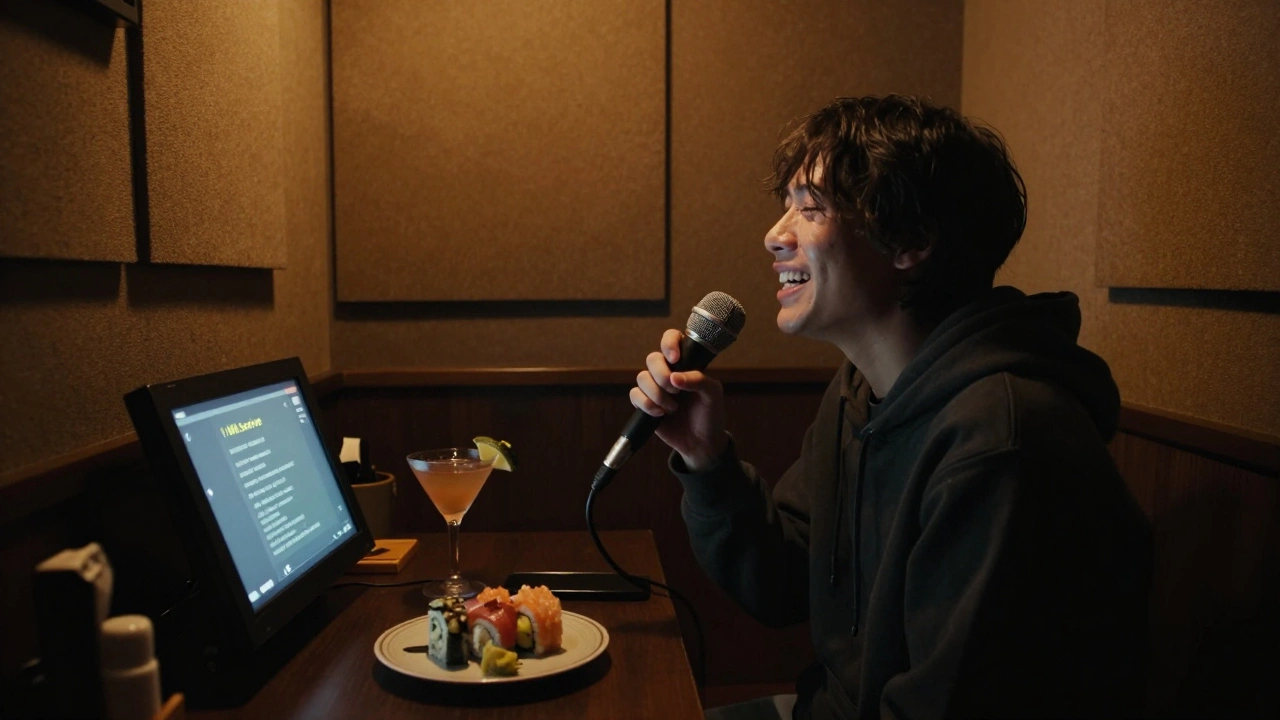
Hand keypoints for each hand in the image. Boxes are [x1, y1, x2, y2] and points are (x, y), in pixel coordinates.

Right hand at [629, 329, 727, 470]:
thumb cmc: (710, 415)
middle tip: (675, 390)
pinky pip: (634, 395)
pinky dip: (646, 404)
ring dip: (656, 393)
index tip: (675, 359)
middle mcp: (668, 372)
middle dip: (661, 374)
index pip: (672, 339)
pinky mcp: (645, 404)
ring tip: (672, 408)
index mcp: (686, 364)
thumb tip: (674, 377)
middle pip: (652, 359)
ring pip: (641, 377)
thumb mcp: (713, 395)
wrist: (701, 443)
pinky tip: (660, 414)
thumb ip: (698, 380)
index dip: (669, 343)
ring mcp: (655, 388)